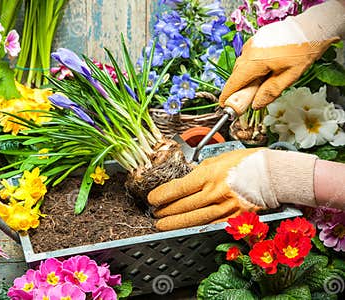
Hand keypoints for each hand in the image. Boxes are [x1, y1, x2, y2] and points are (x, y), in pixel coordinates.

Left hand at [148, 148, 317, 230]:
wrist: (275, 175)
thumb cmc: (248, 162)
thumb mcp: (218, 159)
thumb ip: (200, 171)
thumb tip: (186, 179)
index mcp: (209, 175)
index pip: (178, 188)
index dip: (162, 195)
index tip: (152, 199)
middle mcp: (215, 193)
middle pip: (183, 206)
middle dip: (165, 211)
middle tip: (155, 213)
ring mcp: (225, 208)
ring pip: (194, 220)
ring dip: (175, 223)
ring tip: (163, 225)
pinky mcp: (235, 219)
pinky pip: (211, 225)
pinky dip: (196, 228)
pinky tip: (186, 229)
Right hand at [220, 0, 343, 109]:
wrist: (312, 28)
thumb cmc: (303, 51)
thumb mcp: (289, 77)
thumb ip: (270, 92)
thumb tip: (256, 105)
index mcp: (254, 62)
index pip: (234, 82)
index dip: (227, 95)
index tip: (224, 105)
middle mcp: (249, 51)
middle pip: (237, 74)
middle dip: (239, 87)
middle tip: (248, 98)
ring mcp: (252, 43)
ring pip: (243, 65)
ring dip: (247, 76)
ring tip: (261, 82)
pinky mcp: (257, 39)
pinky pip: (248, 56)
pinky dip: (252, 65)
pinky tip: (266, 69)